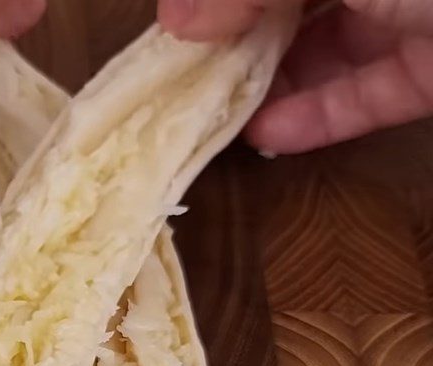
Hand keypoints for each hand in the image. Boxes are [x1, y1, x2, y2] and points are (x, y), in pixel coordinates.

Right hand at [157, 0, 432, 152]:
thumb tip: (174, 18)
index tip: (175, 32)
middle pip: (288, 7)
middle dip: (238, 42)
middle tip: (188, 81)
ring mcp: (409, 18)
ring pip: (323, 54)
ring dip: (268, 88)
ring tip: (218, 116)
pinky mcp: (429, 74)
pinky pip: (362, 97)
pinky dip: (314, 118)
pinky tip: (268, 136)